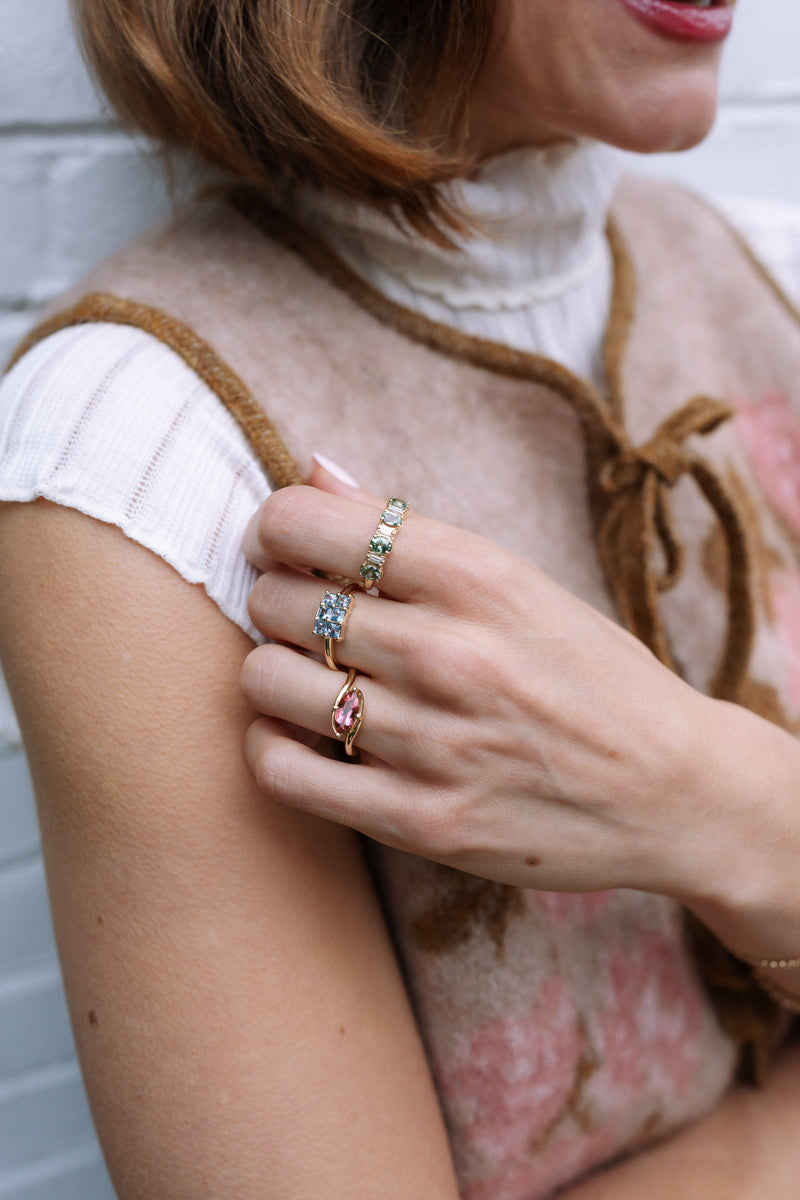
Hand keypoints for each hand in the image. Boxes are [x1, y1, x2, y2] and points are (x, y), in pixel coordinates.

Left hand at [239, 472, 731, 900]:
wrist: (674, 792)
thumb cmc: (594, 677)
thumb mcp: (522, 582)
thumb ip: (411, 531)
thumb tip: (312, 470)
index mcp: (476, 576)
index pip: (307, 524)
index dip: (276, 530)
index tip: (287, 549)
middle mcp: (448, 652)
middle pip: (278, 601)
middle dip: (278, 602)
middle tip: (309, 619)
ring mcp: (431, 741)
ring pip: (266, 680)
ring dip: (274, 673)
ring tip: (312, 678)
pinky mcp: (418, 819)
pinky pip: (279, 768)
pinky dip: (273, 746)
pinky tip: (306, 736)